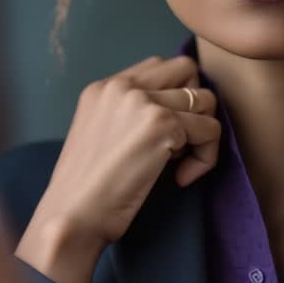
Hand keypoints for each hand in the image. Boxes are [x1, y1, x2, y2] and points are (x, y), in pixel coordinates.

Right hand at [17, 56, 219, 282]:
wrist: (72, 216)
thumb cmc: (86, 191)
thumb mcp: (99, 135)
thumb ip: (129, 116)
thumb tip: (179, 117)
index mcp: (102, 87)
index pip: (158, 67)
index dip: (173, 96)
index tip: (164, 134)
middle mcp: (122, 86)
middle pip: (186, 68)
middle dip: (195, 103)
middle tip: (182, 140)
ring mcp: (142, 101)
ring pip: (205, 100)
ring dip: (202, 134)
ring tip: (178, 164)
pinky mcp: (162, 124)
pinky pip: (211, 130)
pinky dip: (205, 157)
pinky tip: (181, 178)